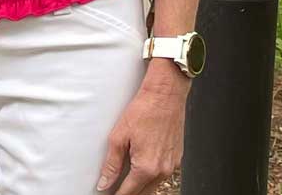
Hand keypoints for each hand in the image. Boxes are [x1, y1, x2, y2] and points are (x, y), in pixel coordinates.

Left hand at [98, 63, 189, 193]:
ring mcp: (172, 166)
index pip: (128, 193)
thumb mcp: (119, 137)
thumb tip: (104, 182)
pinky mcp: (177, 159)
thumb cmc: (144, 110)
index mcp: (146, 167)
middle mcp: (162, 170)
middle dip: (128, 193)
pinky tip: (140, 170)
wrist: (166, 95)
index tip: (107, 193)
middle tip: (113, 188)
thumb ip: (111, 164)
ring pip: (153, 187)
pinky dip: (150, 177)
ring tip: (124, 181)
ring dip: (139, 187)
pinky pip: (162, 176)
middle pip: (142, 193)